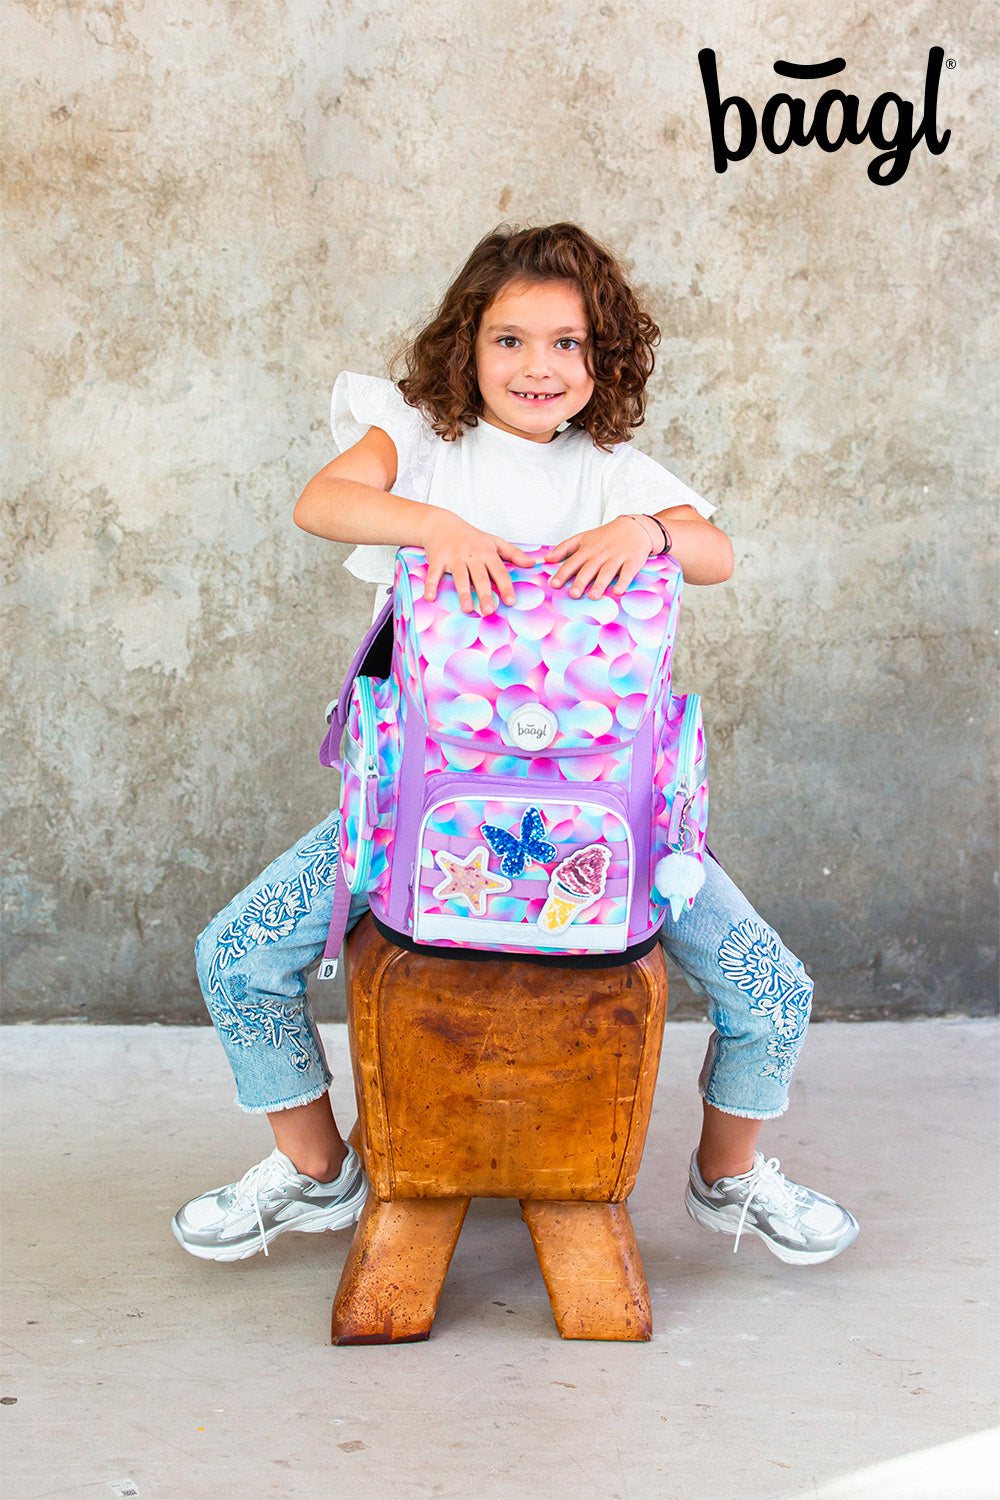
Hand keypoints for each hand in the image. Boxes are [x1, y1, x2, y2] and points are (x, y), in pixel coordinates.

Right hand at [419, 510, 535, 613]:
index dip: (505, 587)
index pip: (499, 572)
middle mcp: (471, 556)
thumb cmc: (471, 537)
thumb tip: (532, 564)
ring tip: (467, 609)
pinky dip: (431, 585)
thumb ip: (513, 554)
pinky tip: (430, 597)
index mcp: (487, 553)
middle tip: (489, 611)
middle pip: (480, 577)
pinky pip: (434, 574)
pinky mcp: (438, 559)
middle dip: (485, 594)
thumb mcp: (494, 542)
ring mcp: (454, 558)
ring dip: (463, 593)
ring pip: (460, 577)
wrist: (443, 524)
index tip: (511, 601)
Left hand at [544, 516, 650, 597]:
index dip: (563, 573)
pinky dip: (623, 582)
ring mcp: (617, 557)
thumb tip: (547, 559)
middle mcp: (601, 554)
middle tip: (573, 594)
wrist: (634, 527)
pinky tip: (618, 592)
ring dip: (600, 584)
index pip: (573, 562)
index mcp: (588, 549)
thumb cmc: (605, 537)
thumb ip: (564, 548)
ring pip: (607, 571)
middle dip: (581, 581)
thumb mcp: (583, 538)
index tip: (554, 584)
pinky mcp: (633, 561)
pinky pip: (627, 573)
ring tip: (592, 596)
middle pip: (589, 568)